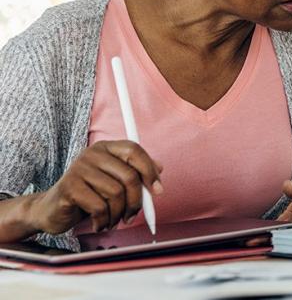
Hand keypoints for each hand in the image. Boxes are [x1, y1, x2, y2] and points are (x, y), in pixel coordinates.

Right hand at [30, 140, 162, 233]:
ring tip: (112, 221)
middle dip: (136, 201)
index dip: (149, 170)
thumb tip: (159, 169)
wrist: (52, 209)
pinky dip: (104, 221)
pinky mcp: (69, 187)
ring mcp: (79, 169)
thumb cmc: (88, 195)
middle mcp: (92, 154)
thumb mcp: (113, 181)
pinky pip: (100, 207)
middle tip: (132, 215)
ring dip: (118, 214)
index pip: (134, 150)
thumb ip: (135, 173)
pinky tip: (100, 224)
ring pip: (116, 194)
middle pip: (129, 176)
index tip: (158, 191)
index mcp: (106, 148)